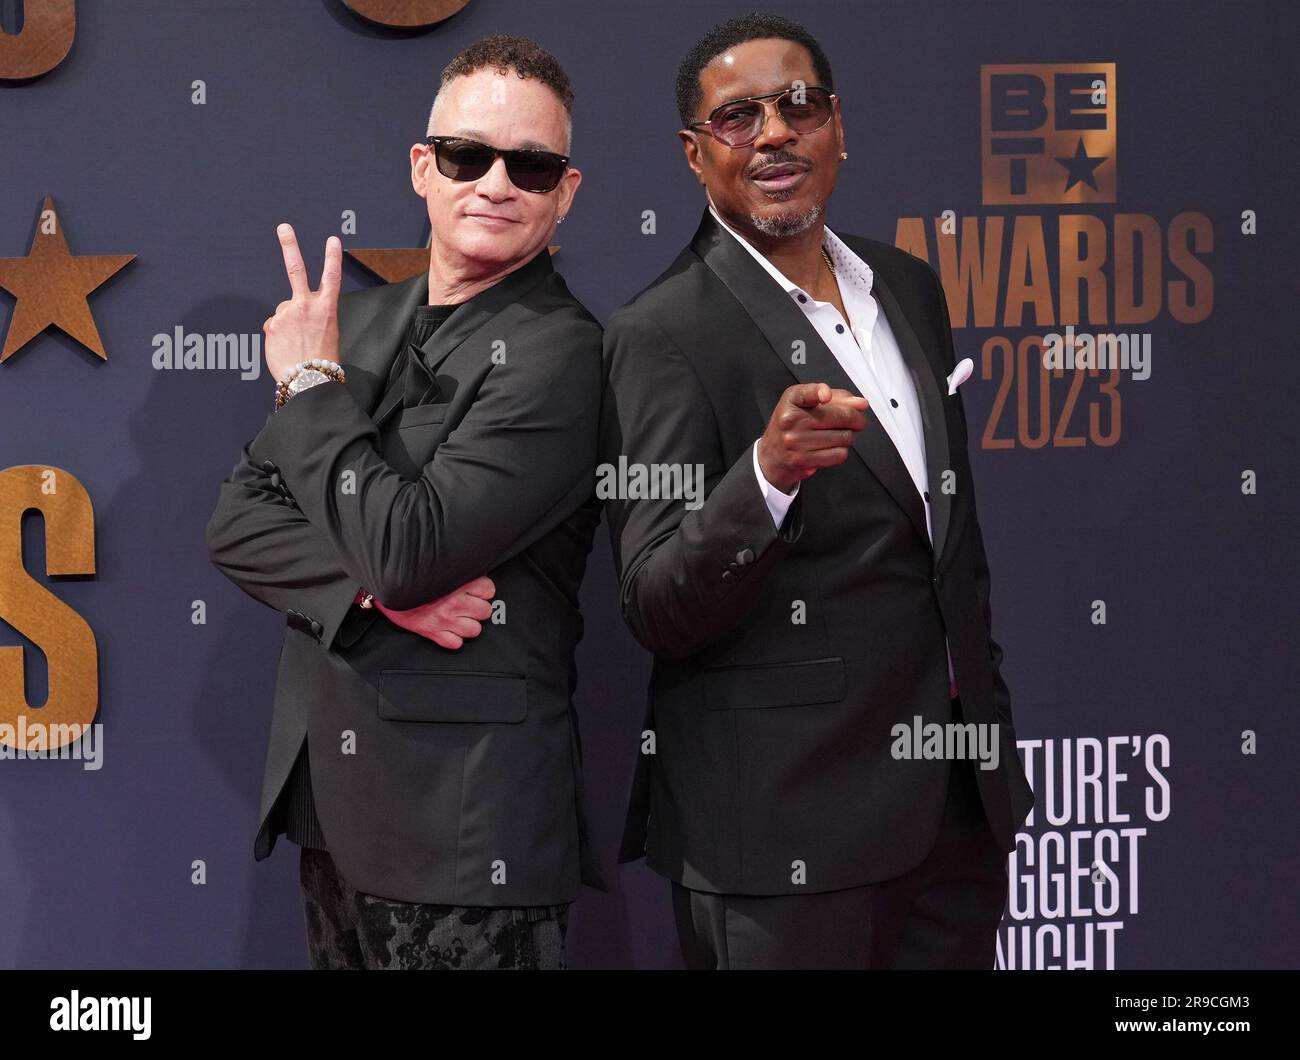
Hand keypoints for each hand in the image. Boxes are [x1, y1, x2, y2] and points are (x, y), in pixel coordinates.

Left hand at [263, 224, 341, 384]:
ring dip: (286, 324)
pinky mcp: (272, 324)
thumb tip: (289, 313)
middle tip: (284, 228)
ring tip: (295, 343)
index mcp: (326, 308)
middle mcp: (306, 306)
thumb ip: (311, 316)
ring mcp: (286, 314)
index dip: (332, 257)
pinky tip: (285, 347)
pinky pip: (273, 326)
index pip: (332, 277)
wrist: (309, 379)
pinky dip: (277, 336)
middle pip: (296, 269)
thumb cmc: (321, 360)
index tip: (333, 240)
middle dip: (290, 246)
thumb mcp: (327, 333)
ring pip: (283, 311)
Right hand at [373, 576, 495, 649]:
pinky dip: (454, 638)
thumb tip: (476, 570)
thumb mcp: (439, 569)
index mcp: (456, 584)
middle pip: (485, 611)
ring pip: (475, 630)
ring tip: (460, 617)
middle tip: (469, 604)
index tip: (477, 590)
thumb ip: (458, 572)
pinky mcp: (432, 633)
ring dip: (469, 624)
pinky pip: (456, 644)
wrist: (387, 588)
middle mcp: (453, 603)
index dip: (483, 590)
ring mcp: (444, 620)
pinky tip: (449, 629)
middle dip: (478, 608)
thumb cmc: (412, 578)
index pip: (488, 589)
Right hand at [756, 382, 869, 492]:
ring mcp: (797, 441)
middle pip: (842, 417)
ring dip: (847, 437)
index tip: (825, 395)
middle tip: (857, 421)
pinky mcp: (803, 459)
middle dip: (856, 419)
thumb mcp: (807, 403)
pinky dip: (841, 451)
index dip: (819, 392)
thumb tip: (861, 404)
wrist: (773, 455)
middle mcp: (792, 420)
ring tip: (836, 435)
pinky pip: (839, 454)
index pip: (807, 393)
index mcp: (792, 400)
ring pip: (845, 437)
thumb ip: (837, 399)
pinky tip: (831, 447)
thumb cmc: (793, 425)